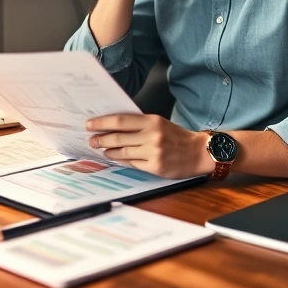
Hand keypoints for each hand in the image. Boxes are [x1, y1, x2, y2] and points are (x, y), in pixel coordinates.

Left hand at [86, 114, 208, 178]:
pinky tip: (115, 157)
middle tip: (91, 140)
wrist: (198, 152)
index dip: (102, 123)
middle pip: (118, 137)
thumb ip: (139, 124)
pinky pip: (132, 163)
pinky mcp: (155, 166)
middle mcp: (152, 136)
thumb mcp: (159, 123)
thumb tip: (113, 126)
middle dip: (101, 139)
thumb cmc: (176, 136)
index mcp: (152, 121)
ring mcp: (153, 152)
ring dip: (109, 151)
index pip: (120, 120)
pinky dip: (121, 160)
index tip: (89, 124)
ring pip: (123, 152)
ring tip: (102, 149)